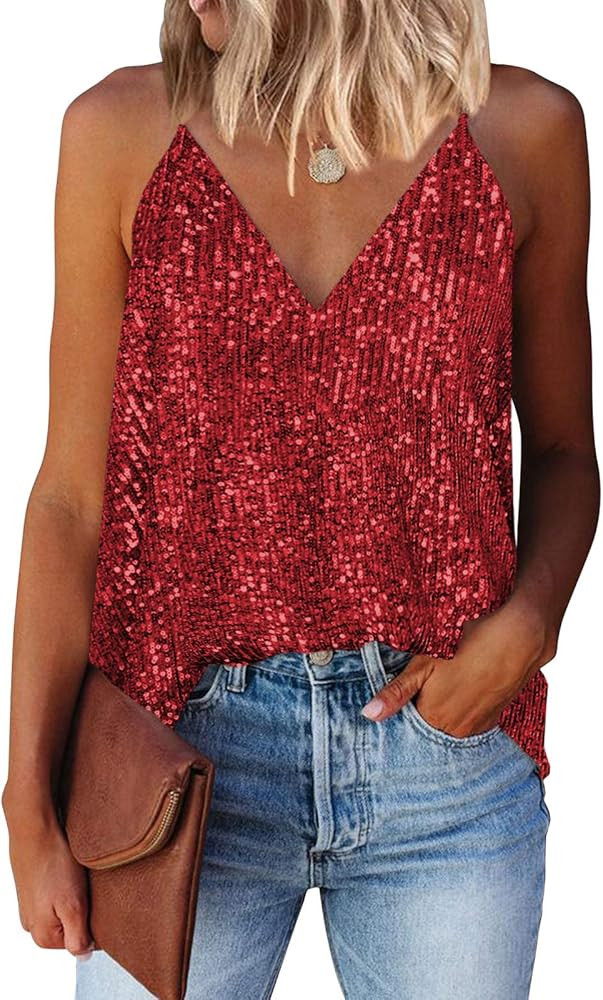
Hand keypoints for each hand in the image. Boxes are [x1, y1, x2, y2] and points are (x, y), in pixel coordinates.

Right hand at [3, 794, 94, 957]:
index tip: (93, 901)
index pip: (82, 943)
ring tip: (74, 877)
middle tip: (84, 887)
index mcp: (43, 936)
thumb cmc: (54, 863)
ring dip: (74, 896)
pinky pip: (55, 895)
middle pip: (72, 927)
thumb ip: (78, 937)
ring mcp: (30, 907)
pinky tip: (66, 872)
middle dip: (84, 909)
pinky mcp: (32, 889)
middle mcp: (33, 925)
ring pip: (64, 910)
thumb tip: (82, 956)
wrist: (34, 828)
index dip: (95, 922)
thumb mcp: (73, 905)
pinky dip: (65, 885)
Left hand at [361, 593, 554, 734]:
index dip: (401, 717)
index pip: (408, 729)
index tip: (399, 706)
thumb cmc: (465, 649)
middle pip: (429, 732)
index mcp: (434, 718)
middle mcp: (456, 730)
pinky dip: (462, 717)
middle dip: (420, 720)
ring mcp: (477, 728)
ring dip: (442, 719)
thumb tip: (369, 714)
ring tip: (443, 697)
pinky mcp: (492, 721)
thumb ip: (396, 692)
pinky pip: (470, 727)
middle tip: (423, 696)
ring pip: (450, 730)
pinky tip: (461, 699)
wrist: (516, 641)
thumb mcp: (423, 666)